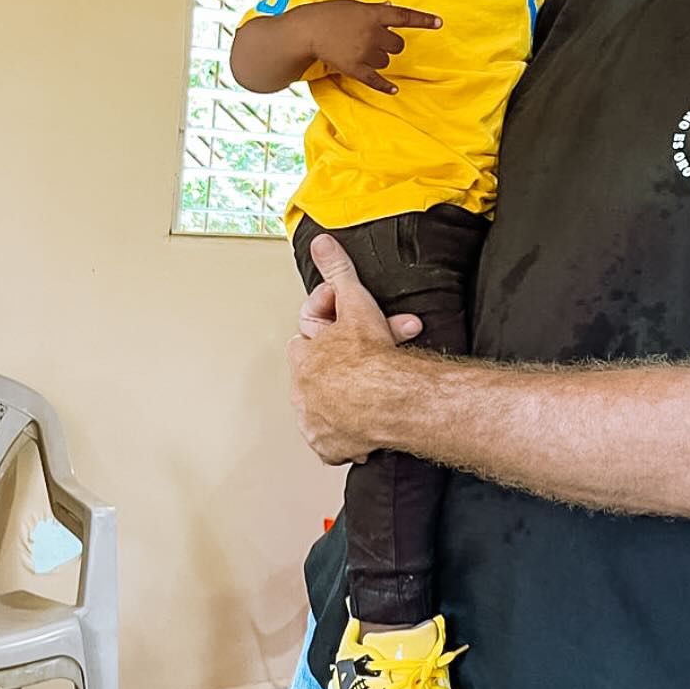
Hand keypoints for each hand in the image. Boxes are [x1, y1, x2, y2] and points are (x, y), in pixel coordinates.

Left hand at [289, 235, 421, 464]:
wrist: (386, 399)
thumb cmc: (369, 357)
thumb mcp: (354, 300)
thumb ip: (338, 271)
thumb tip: (322, 243)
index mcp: (304, 355)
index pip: (308, 332)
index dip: (334, 323)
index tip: (358, 324)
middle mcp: (303, 389)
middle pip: (317, 371)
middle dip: (343, 362)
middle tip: (375, 355)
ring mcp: (314, 419)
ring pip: (322, 406)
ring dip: (342, 399)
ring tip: (371, 392)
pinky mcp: (329, 445)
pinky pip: (332, 443)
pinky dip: (345, 437)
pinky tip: (363, 430)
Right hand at [303, 0, 440, 94]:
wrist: (306, 32)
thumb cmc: (328, 14)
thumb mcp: (353, 6)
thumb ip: (374, 10)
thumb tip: (391, 6)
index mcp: (373, 14)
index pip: (404, 16)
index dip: (423, 20)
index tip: (439, 23)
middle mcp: (372, 34)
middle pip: (398, 44)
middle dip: (391, 43)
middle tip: (377, 40)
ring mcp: (364, 53)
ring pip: (386, 60)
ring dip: (379, 57)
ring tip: (361, 50)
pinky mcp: (355, 69)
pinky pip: (376, 80)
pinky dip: (385, 86)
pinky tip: (394, 90)